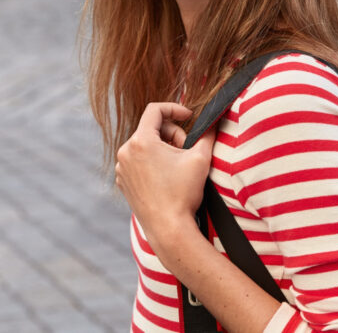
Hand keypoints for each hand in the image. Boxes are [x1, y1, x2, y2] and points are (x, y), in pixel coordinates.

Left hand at [115, 102, 215, 248]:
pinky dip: (152, 162)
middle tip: (187, 151)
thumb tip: (215, 120)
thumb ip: (208, 134)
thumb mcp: (201, 158)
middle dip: (172, 135)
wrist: (169, 229)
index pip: (155, 110)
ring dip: (162, 149)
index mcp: (141, 141)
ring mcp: (122, 167)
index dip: (175, 108)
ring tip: (177, 167)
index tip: (189, 116)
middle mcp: (126, 151)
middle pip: (151, 129)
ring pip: (145, 145)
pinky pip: (138, 161)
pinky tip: (166, 178)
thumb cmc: (183, 194)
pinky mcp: (123, 181)